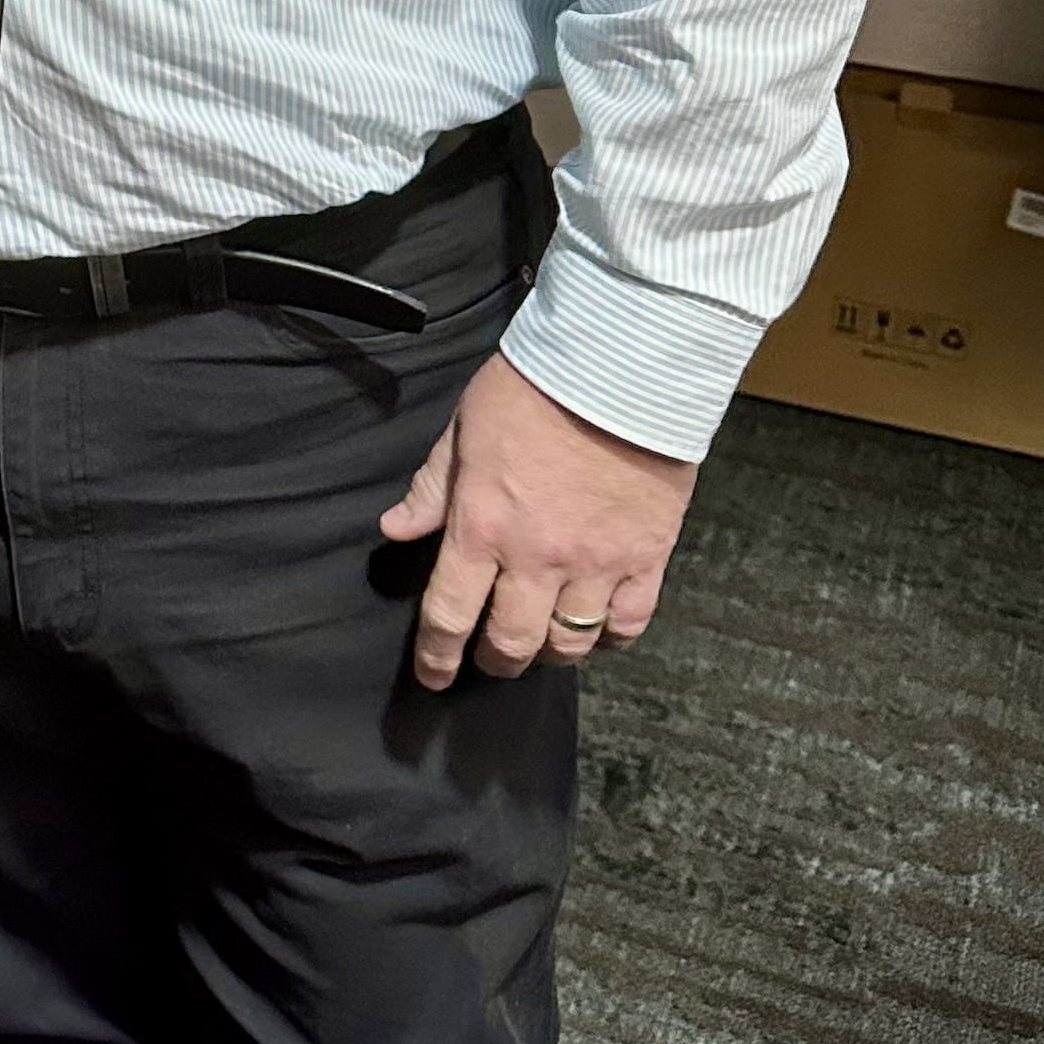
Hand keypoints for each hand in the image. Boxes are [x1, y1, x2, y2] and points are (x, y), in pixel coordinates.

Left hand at [379, 348, 696, 691]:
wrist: (617, 368)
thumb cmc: (532, 390)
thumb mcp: (463, 431)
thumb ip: (433, 489)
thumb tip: (396, 531)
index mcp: (482, 527)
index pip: (449, 614)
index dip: (436, 656)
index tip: (434, 675)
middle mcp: (537, 558)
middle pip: (511, 642)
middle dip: (495, 660)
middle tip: (491, 657)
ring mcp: (596, 563)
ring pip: (570, 644)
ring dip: (551, 653)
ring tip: (544, 642)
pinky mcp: (646, 557)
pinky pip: (629, 623)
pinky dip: (612, 636)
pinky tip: (600, 628)